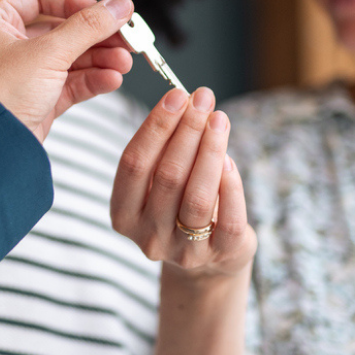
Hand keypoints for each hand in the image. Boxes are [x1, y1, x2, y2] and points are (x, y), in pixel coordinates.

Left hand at [0, 0, 133, 142]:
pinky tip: (113, 79)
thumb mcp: (48, 53)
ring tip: (125, 63)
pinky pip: (69, 83)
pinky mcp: (35, 101)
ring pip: (69, 58)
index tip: (106, 12)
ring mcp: (21, 74)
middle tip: (128, 38)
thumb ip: (88, 26)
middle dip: (97, 36)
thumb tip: (120, 5)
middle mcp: (4, 44)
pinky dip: (92, 80)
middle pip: (61, 29)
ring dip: (100, 59)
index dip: (76, 2)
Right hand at [111, 86, 256, 280]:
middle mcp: (148, 236)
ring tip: (220, 120)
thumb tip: (187, 102)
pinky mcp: (220, 255)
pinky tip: (231, 160)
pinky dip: (230, 186)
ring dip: (210, 150)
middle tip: (203, 98)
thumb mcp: (162, 180)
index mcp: (123, 214)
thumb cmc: (181, 204)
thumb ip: (167, 148)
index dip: (155, 126)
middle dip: (187, 130)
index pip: (133, 164)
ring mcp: (184, 251)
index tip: (176, 95)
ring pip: (197, 196)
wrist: (209, 259)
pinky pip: (228, 219)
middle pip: (167, 175)